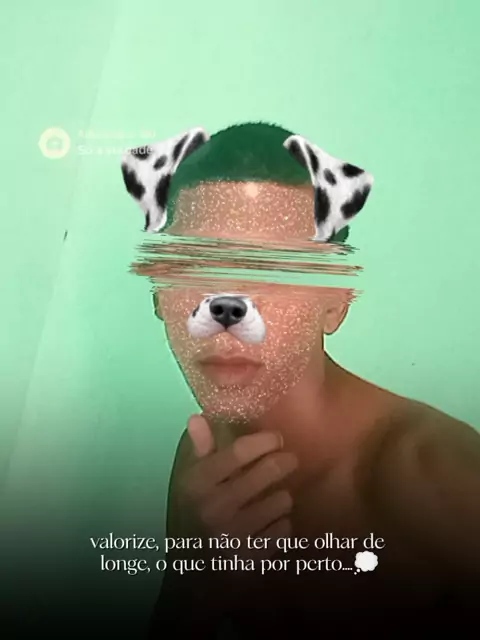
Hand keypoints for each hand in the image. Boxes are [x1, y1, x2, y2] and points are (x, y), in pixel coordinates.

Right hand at [181, 415, 297, 558]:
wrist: (191, 575)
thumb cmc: (193, 517)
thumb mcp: (190, 483)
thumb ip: (199, 450)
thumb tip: (198, 417)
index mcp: (196, 483)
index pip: (237, 451)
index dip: (263, 440)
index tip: (277, 438)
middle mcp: (212, 507)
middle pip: (267, 471)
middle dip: (284, 462)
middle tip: (289, 461)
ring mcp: (232, 535)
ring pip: (281, 501)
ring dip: (283, 497)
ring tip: (278, 498)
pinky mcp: (249, 559)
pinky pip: (284, 531)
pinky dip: (282, 525)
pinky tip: (273, 524)